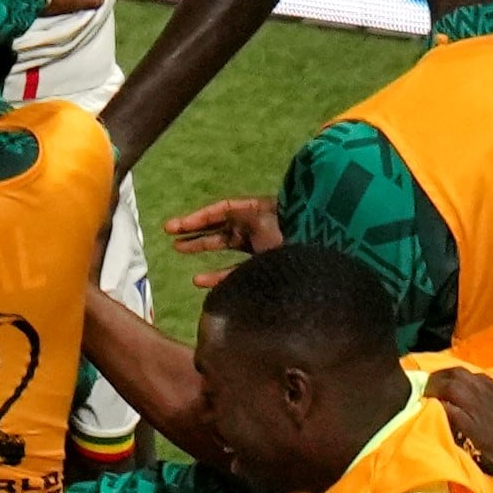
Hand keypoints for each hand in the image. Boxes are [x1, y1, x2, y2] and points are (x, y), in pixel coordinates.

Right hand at [168, 195, 285, 284]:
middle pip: (218, 226)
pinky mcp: (263, 266)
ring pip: (223, 245)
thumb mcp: (264, 220)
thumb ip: (243, 218)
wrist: (322, 248)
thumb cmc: (294, 229)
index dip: (197, 218)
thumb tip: (222, 216)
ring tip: (178, 249)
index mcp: (254, 211)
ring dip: (200, 247)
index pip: (220, 211)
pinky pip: (235, 270)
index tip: (175, 226)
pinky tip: (199, 280)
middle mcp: (254, 226)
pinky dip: (217, 275)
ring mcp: (258, 246)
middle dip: (194, 229)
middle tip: (170, 234)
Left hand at [429, 361, 492, 479]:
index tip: (454, 384)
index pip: (477, 376)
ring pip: (450, 391)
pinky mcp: (470, 432)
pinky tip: (431, 411)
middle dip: (441, 378)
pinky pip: (448, 413)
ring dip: (435, 391)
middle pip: (458, 378)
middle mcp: (489, 398)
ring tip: (426, 396)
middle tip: (431, 385)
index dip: (462, 377)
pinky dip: (438, 409)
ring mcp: (478, 414)